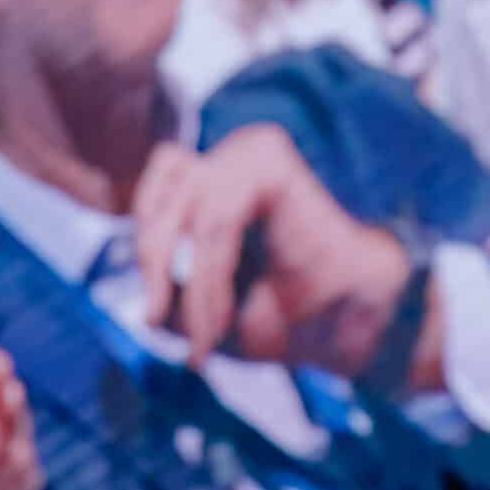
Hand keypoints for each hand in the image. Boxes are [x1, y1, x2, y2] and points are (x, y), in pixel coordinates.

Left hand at [133, 124, 438, 383]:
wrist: (350, 330)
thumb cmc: (283, 319)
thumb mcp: (199, 313)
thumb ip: (162, 293)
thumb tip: (138, 293)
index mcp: (214, 184)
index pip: (151, 195)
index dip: (144, 250)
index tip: (154, 312)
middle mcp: (230, 160)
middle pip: (159, 199)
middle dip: (154, 267)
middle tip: (160, 322)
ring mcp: (249, 154)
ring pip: (189, 215)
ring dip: (193, 286)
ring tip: (206, 336)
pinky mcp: (269, 162)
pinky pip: (217, 218)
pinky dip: (211, 276)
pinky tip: (220, 317)